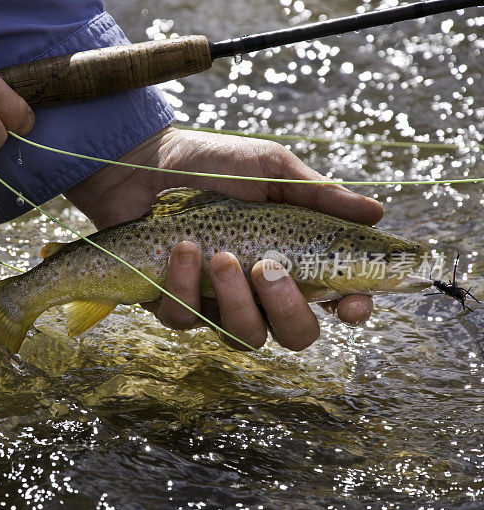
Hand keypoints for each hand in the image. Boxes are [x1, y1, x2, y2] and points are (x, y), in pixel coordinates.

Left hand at [64, 126, 383, 349]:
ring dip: (234, 299)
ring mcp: (216, 303)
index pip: (333, 302)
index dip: (349, 311)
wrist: (145, 163)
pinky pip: (184, 319)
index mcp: (292, 260)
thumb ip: (318, 195)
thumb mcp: (270, 170)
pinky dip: (182, 286)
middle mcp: (258, 292)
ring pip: (241, 336)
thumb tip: (376, 213)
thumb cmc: (214, 165)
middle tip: (267, 268)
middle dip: (287, 310)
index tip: (349, 305)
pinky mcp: (173, 303)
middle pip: (293, 335)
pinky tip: (180, 247)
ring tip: (218, 254)